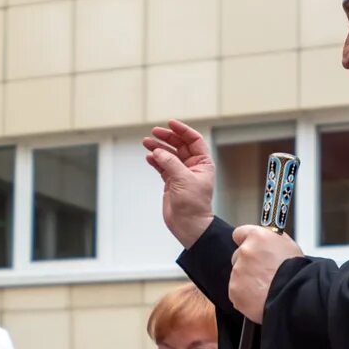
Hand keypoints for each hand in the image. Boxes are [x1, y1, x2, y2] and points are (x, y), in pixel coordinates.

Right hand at [143, 120, 215, 248]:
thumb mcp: (183, 179)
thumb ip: (170, 162)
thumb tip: (157, 150)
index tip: (170, 123)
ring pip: (168, 155)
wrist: (188, 225)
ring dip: (158, 148)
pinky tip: (148, 157)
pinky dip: (155, 161)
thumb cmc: (193, 204)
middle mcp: (193, 166)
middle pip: (179, 145)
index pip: (193, 140)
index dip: (182, 130)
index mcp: (202, 163)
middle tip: (154, 132)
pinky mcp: (171, 182)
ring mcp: (181, 174)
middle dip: (167, 138)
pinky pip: (162, 167)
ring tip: (146, 142)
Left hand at [230, 226, 302, 323]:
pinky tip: (260, 297)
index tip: (250, 248)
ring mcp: (238, 271)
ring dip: (247, 281)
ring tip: (265, 288)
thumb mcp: (288, 246)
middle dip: (248, 264)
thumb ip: (270, 242)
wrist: (295, 296)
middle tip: (263, 273)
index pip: (240, 233)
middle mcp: (245, 251)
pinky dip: (246, 296)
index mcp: (258, 237)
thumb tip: (265, 243)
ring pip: (238, 275)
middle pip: (238, 256)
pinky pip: (237, 292)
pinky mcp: (234, 290)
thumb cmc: (296, 272)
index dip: (245, 241)